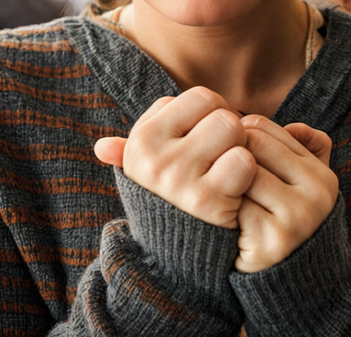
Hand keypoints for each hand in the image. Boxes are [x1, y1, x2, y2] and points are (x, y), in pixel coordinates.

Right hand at [94, 87, 256, 228]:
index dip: (213, 113)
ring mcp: (180, 179)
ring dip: (241, 150)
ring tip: (229, 169)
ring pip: (234, 131)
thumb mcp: (144, 173)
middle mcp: (156, 158)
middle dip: (230, 131)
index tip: (208, 137)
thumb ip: (127, 151)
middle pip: (221, 112)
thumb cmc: (167, 198)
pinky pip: (244, 161)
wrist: (178, 254)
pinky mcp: (207, 200)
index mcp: (142, 140)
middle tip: (224, 154)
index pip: (200, 97)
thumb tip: (102, 147)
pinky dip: (248, 172)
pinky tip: (236, 187)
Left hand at [234, 116, 337, 272]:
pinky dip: (221, 210)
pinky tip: (222, 220)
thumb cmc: (284, 225)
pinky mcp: (273, 241)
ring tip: (221, 198)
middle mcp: (317, 195)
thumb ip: (304, 151)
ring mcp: (297, 219)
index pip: (262, 128)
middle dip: (226, 159)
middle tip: (217, 178)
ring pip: (240, 174)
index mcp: (322, 175)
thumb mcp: (301, 188)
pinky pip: (233, 206)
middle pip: (249, 146)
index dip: (235, 140)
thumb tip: (297, 126)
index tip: (226, 159)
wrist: (289, 287)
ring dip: (222, 185)